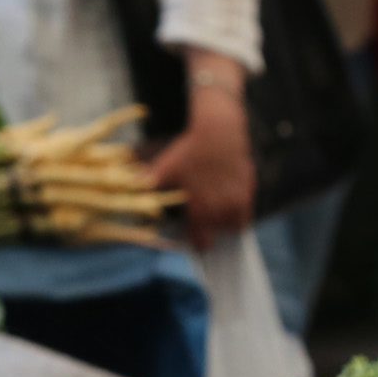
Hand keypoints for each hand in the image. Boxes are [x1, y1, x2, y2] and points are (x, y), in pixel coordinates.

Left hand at [149, 84, 255, 247]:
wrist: (218, 133)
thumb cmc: (189, 152)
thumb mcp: (165, 168)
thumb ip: (148, 184)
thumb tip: (129, 191)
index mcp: (200, 210)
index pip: (202, 242)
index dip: (197, 243)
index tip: (194, 241)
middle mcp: (221, 209)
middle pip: (218, 236)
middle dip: (209, 233)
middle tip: (202, 226)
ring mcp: (237, 201)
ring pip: (233, 226)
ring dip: (224, 226)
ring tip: (214, 219)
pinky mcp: (248, 191)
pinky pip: (245, 215)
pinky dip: (238, 216)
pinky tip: (228, 209)